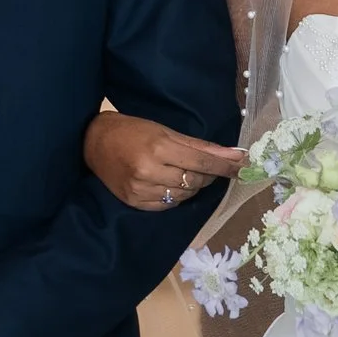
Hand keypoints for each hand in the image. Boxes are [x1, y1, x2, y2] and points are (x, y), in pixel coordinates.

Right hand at [84, 110, 245, 212]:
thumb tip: (233, 154)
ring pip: (184, 195)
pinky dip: (176, 195)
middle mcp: (150, 172)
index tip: (243, 167)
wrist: (94, 143)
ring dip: (192, 186)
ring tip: (185, 173)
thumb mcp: (166, 131)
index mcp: (159, 149)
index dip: (225, 166)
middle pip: (195, 181)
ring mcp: (141, 191)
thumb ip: (200, 146)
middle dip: (208, 175)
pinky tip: (170, 184)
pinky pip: (168, 205)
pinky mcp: (135, 203)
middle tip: (209, 167)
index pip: (203, 163)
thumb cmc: (133, 131)